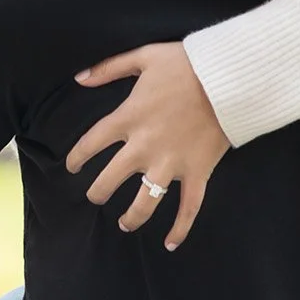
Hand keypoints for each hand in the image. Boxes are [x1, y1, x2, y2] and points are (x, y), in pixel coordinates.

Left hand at [66, 42, 230, 249]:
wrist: (227, 78)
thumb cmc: (184, 64)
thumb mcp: (143, 57)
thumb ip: (109, 68)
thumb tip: (79, 78)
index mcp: (128, 118)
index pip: (91, 143)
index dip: (77, 158)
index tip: (72, 167)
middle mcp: (144, 146)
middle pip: (110, 179)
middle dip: (98, 192)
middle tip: (95, 197)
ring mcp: (171, 163)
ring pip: (145, 201)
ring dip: (131, 217)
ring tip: (124, 223)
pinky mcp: (197, 172)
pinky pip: (188, 208)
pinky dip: (181, 228)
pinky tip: (170, 243)